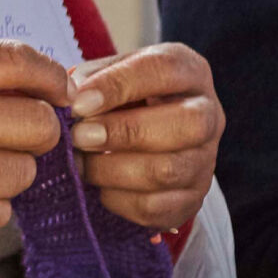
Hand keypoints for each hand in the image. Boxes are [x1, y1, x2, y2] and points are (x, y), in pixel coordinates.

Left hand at [68, 44, 222, 231]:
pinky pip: (155, 207)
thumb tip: (69, 93)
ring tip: (80, 161)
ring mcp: (204, 161)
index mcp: (189, 72)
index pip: (166, 69)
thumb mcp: (107, 75)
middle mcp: (208, 115)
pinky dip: (117, 199)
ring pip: (168, 171)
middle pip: (188, 124)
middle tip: (79, 136)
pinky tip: (97, 184)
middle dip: (126, 132)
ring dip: (112, 169)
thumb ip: (89, 78)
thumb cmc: (119, 99)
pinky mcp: (191, 199)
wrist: (139, 138)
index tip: (78, 103)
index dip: (119, 85)